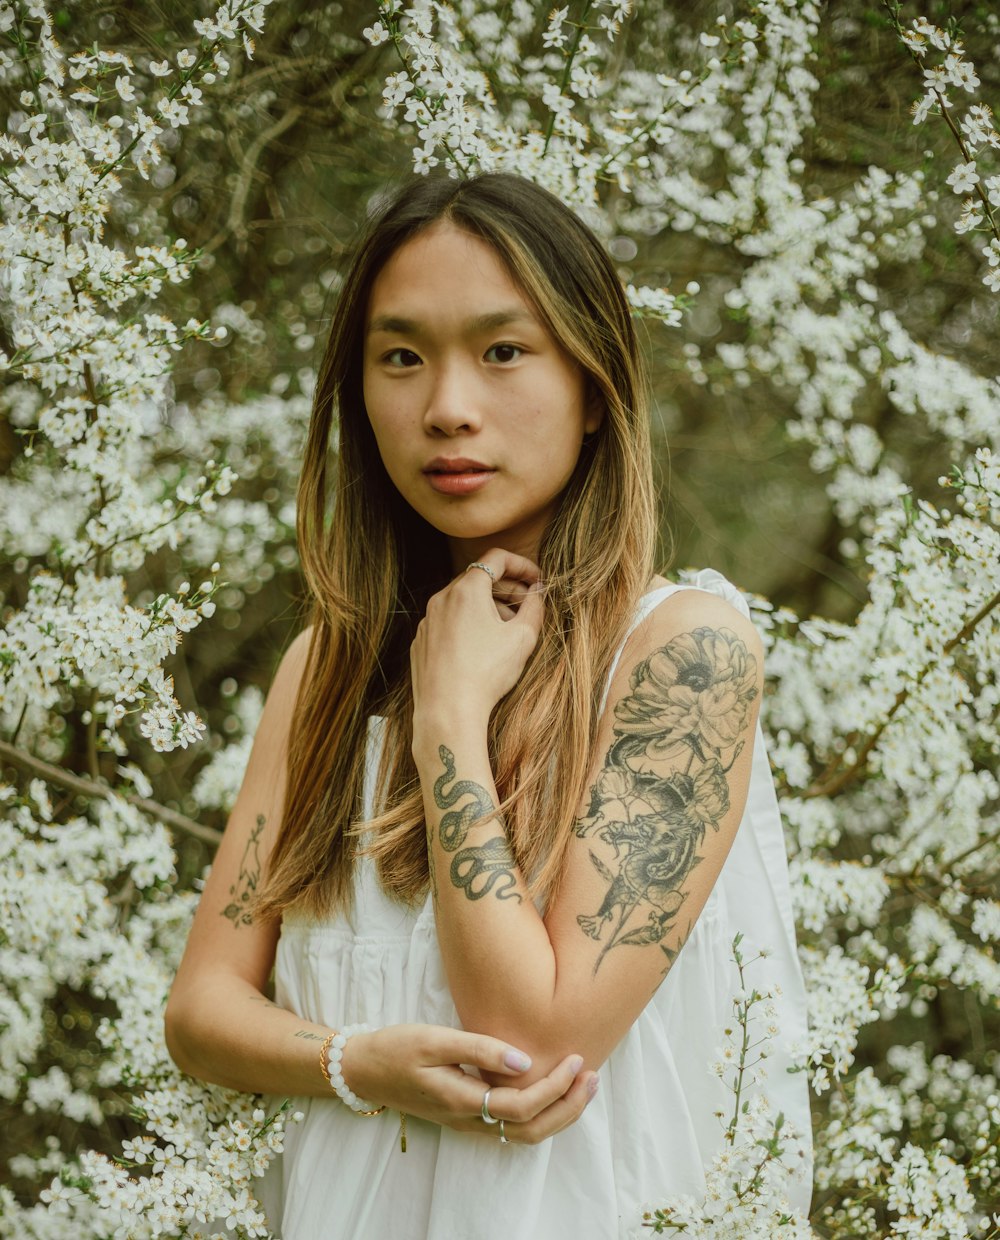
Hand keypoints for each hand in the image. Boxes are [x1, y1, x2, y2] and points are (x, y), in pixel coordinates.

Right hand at [342, 1023, 596, 1145]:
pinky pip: (510, 1127)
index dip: (555, 1086)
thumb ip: (479, 1048)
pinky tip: (549, 1090)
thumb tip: (525, 1060)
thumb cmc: (396, 1047)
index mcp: (461, 1100)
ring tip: (581, 1084)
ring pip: (522, 1135)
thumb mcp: (434, 1038)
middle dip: (568, 1107)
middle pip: (530, 1131)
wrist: (363, 1069)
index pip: (522, 1105)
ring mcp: (465, 1123)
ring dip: (557, 1114)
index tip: (576, 1059)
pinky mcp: (464, 1117)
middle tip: (593, 1075)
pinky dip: (538, 1114)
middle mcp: (467, 1120)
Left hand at [410, 549, 544, 727]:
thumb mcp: (522, 638)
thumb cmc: (486, 673)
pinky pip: (447, 622)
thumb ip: (535, 607)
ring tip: (507, 628)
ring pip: (462, 601)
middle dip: (507, 587)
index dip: (522, 564)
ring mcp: (427, 621)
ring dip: (487, 607)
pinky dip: (467, 624)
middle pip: (478, 579)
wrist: (447, 712)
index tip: (537, 580)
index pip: (496, 559)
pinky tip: (481, 647)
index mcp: (467, 590)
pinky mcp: (421, 642)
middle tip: (527, 603)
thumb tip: (537, 592)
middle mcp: (441, 599)